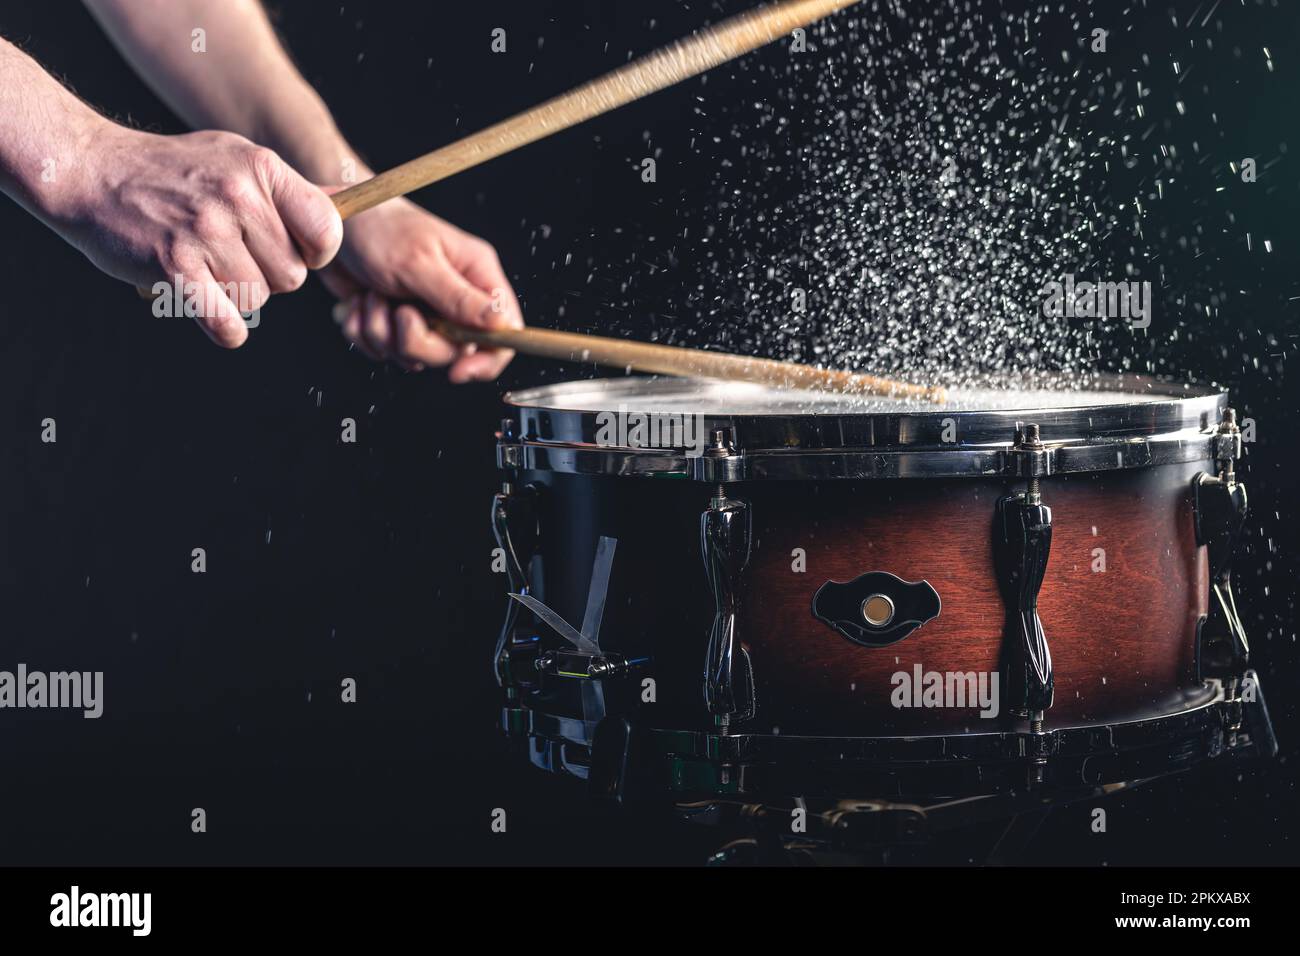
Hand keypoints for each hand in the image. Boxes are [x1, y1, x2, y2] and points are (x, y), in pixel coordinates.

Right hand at [51, 123, 342, 347]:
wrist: (91, 172)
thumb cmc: (173, 172)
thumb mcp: (236, 160)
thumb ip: (290, 191)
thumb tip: (350, 205)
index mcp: (262, 169)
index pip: (327, 230)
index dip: (315, 252)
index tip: (291, 248)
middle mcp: (239, 197)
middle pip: (292, 276)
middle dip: (267, 274)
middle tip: (230, 254)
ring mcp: (206, 232)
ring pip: (258, 298)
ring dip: (234, 293)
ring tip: (205, 264)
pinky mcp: (175, 266)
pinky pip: (228, 324)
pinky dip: (222, 327)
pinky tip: (205, 303)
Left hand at [320, 198, 523, 382]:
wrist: (330, 224)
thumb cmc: (378, 227)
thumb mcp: (419, 263)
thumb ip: (459, 298)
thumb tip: (502, 324)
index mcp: (476, 276)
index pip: (504, 332)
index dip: (487, 359)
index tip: (457, 371)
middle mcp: (455, 298)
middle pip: (454, 353)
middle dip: (417, 341)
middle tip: (399, 313)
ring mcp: (424, 312)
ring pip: (414, 355)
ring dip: (383, 332)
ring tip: (373, 297)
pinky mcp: (394, 322)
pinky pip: (383, 351)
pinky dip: (364, 331)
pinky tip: (359, 302)